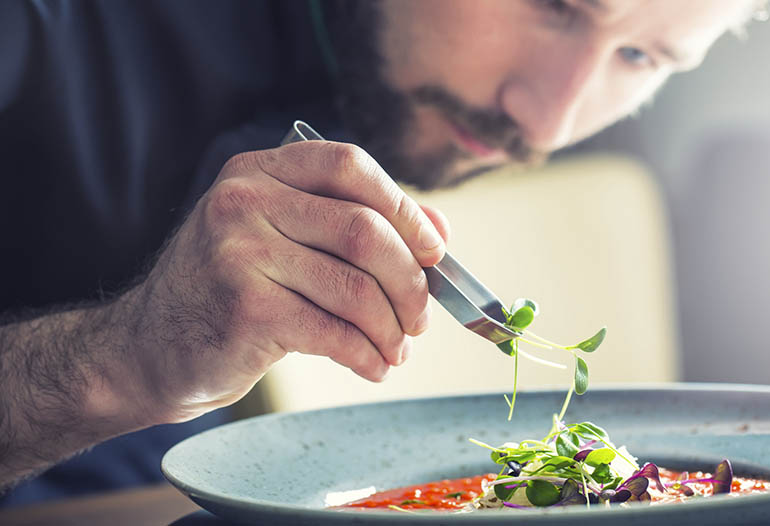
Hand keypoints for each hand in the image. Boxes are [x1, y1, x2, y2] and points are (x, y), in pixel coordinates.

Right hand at [117, 141, 449, 422]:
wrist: (149, 347)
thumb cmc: (231, 290)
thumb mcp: (283, 239)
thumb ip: (355, 224)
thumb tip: (439, 231)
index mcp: (260, 171)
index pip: (350, 166)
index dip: (405, 208)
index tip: (433, 250)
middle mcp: (245, 201)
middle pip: (364, 230)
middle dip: (410, 282)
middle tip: (420, 317)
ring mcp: (239, 253)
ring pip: (356, 288)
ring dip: (392, 328)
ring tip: (397, 350)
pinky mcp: (244, 309)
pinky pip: (334, 332)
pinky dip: (367, 355)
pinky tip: (373, 366)